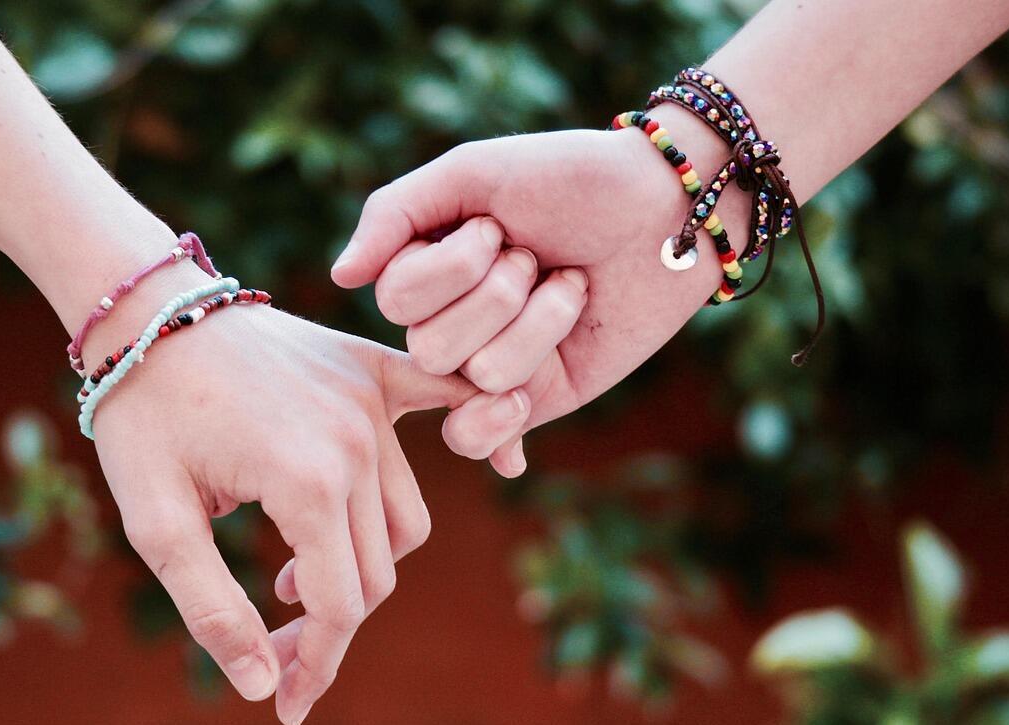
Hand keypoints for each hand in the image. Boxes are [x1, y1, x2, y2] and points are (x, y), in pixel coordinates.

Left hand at [89, 294, 472, 723]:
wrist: (149, 312)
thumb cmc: (143, 417)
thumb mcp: (156, 523)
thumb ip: (213, 609)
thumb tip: (263, 685)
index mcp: (306, 482)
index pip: (340, 605)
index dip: (315, 664)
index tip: (286, 704)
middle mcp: (358, 442)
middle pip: (378, 571)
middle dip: (327, 624)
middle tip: (268, 639)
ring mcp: (374, 401)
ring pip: (406, 519)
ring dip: (364, 564)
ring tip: (292, 577)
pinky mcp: (375, 369)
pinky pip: (448, 406)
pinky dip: (483, 432)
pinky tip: (508, 463)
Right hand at [331, 116, 748, 475]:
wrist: (668, 210)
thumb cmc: (571, 179)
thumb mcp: (474, 172)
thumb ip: (394, 213)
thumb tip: (340, 277)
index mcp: (425, 266)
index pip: (397, 297)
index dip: (455, 264)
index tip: (501, 225)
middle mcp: (448, 318)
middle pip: (431, 345)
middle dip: (500, 293)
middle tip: (539, 257)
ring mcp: (489, 363)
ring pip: (478, 378)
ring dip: (540, 324)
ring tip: (570, 288)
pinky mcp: (535, 399)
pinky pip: (480, 438)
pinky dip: (496, 430)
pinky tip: (521, 407)